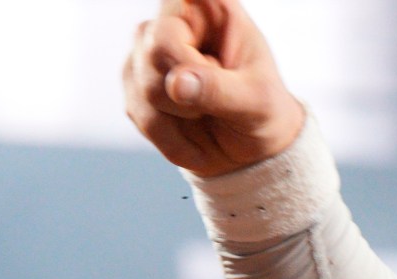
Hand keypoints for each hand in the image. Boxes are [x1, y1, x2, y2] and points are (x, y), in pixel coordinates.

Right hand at [122, 0, 304, 176]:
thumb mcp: (256, 101)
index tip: (187, 5)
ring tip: (209, 114)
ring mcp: (147, 50)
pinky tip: (193, 133)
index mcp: (211, 11)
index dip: (179, 35)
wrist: (250, 147)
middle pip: (155, 49)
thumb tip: (176, 84)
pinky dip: (171, 137)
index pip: (179, 1)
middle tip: (221, 103)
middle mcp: (173, 22)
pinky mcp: (133, 82)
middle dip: (189, 92)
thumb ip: (219, 90)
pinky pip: (139, 114)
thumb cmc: (262, 111)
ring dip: (181, 118)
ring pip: (143, 87)